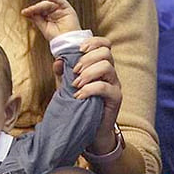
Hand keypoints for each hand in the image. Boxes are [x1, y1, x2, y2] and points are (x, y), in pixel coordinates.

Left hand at [21, 0, 81, 40]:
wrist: (67, 42)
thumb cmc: (56, 37)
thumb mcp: (44, 28)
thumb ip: (37, 19)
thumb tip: (27, 12)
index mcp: (48, 17)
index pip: (39, 11)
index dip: (32, 10)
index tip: (24, 12)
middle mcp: (54, 12)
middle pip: (44, 6)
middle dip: (35, 8)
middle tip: (27, 11)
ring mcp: (61, 10)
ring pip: (50, 4)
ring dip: (41, 5)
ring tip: (34, 9)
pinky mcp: (68, 10)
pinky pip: (61, 1)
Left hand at [71, 35, 122, 152]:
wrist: (91, 130)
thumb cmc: (80, 105)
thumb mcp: (67, 86)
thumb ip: (63, 73)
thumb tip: (58, 60)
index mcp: (101, 65)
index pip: (105, 44)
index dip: (93, 42)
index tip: (79, 50)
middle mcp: (111, 73)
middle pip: (106, 52)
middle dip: (87, 59)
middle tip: (74, 72)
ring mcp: (115, 85)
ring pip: (107, 67)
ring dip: (88, 73)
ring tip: (76, 85)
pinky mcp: (116, 98)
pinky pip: (105, 87)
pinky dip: (89, 89)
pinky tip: (79, 96)